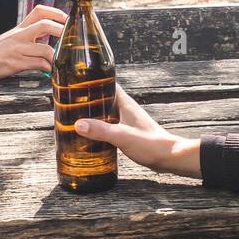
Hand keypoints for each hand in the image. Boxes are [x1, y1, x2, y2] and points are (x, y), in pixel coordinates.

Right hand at [0, 4, 66, 80]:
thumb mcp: (11, 37)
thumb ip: (28, 36)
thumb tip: (49, 42)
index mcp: (20, 28)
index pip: (39, 11)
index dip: (56, 12)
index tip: (66, 18)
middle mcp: (20, 35)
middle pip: (45, 24)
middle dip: (61, 30)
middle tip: (70, 38)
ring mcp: (18, 49)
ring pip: (45, 49)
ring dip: (56, 57)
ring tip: (59, 62)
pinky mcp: (16, 63)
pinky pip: (38, 64)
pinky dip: (47, 68)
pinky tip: (48, 71)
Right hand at [73, 83, 201, 178]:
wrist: (170, 158)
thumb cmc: (152, 145)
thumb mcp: (123, 137)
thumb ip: (101, 130)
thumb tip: (78, 124)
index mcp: (125, 103)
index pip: (107, 83)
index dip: (92, 80)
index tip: (75, 81)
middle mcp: (126, 109)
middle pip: (103, 97)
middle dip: (87, 98)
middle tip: (68, 102)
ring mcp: (127, 120)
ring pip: (105, 111)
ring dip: (92, 113)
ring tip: (75, 117)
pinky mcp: (127, 132)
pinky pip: (109, 124)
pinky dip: (99, 126)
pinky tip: (90, 134)